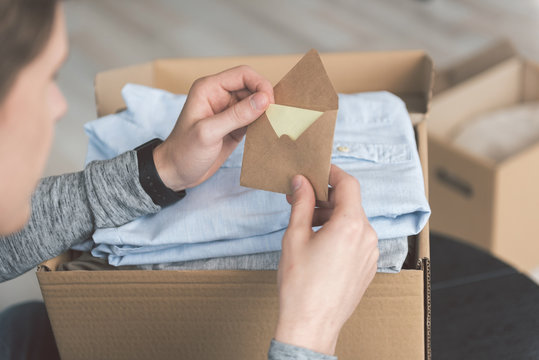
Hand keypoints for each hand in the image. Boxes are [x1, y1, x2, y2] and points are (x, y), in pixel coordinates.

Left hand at [153, 65, 273, 190]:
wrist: (176, 173)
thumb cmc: (184, 152)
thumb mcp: (208, 133)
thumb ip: (236, 115)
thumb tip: (264, 99)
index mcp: (209, 88)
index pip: (243, 74)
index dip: (260, 84)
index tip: (271, 103)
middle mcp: (220, 95)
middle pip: (252, 87)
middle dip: (266, 98)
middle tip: (276, 115)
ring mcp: (228, 111)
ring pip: (256, 102)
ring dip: (266, 111)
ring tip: (275, 124)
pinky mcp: (235, 126)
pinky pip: (254, 118)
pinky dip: (263, 123)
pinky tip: (268, 132)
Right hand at [275, 165, 378, 354]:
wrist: (311, 324)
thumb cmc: (300, 284)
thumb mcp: (295, 237)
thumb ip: (302, 203)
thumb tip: (301, 181)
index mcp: (351, 224)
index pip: (348, 184)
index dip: (332, 172)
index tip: (316, 170)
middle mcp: (367, 236)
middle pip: (350, 203)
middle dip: (326, 197)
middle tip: (302, 200)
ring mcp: (370, 253)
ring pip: (354, 221)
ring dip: (333, 216)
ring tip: (308, 224)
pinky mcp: (368, 266)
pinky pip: (357, 239)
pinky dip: (341, 232)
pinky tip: (320, 243)